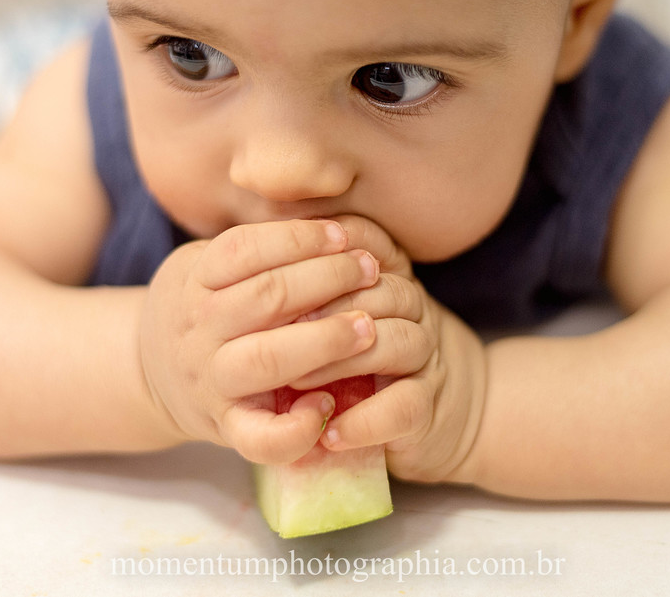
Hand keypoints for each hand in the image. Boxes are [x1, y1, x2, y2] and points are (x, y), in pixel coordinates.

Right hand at [136, 219, 381, 464]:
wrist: (148, 375)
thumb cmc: (202, 308)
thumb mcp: (206, 265)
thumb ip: (252, 248)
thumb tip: (327, 220)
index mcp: (195, 281)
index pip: (244, 249)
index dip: (298, 238)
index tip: (342, 234)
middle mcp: (199, 329)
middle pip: (265, 297)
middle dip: (326, 278)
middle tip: (370, 270)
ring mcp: (211, 381)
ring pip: (266, 359)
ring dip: (325, 340)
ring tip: (369, 326)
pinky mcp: (227, 428)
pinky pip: (260, 439)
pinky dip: (296, 428)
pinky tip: (328, 405)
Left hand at [292, 214, 487, 483]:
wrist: (436, 412)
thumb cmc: (355, 359)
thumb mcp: (328, 314)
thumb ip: (298, 287)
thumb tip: (233, 268)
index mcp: (385, 271)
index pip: (366, 241)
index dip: (325, 253)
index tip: (276, 273)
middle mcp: (410, 305)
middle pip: (382, 289)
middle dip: (326, 308)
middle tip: (273, 332)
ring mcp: (424, 355)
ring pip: (395, 341)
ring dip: (340, 359)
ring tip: (295, 382)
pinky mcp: (428, 407)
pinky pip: (404, 405)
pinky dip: (364, 420)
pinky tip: (330, 430)